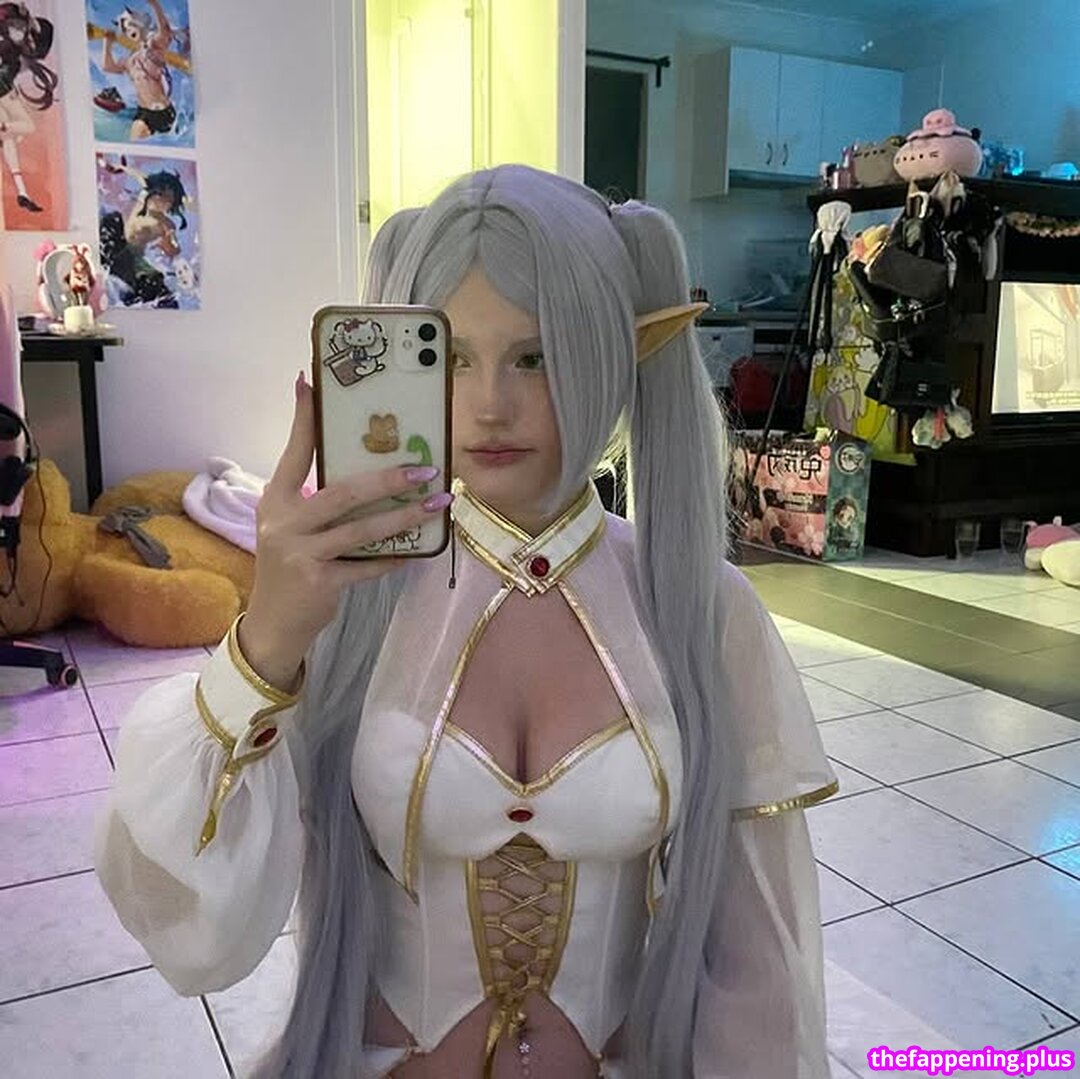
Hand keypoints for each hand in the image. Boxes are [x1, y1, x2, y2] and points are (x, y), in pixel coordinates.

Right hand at [239, 372, 451, 686]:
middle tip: (425, 466)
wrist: (274, 623)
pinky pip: (366, 565)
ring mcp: (300, 553)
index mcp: (276, 500)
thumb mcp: (292, 526)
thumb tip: (369, 467)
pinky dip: (393, 557)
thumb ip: (318, 499)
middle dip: (387, 478)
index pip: (294, 452)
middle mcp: (284, 522)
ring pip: (361, 529)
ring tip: (438, 502)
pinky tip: (416, 549)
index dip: (303, 418)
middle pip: (341, 492)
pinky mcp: (320, 582)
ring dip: (404, 515)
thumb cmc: (292, 564)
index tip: (309, 381)